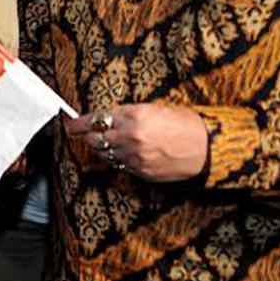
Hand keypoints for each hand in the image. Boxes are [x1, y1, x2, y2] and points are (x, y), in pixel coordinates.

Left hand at [64, 103, 209, 181]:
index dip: (78, 123)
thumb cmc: (184, 123)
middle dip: (87, 136)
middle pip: (95, 139)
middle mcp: (130, 136)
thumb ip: (126, 115)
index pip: (94, 119)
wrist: (209, 147)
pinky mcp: (141, 171)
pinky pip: (119, 166)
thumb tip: (104, 119)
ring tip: (106, 143)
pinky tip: (123, 154)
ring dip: (101, 149)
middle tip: (82, 134)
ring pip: (104, 154)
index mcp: (133, 115)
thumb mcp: (153, 109)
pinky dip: (117, 160)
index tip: (70, 124)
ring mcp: (134, 156)